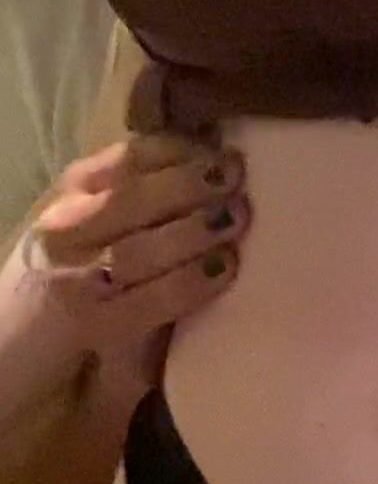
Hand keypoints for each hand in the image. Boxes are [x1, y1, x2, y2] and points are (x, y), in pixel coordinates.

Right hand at [27, 133, 248, 381]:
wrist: (35, 331)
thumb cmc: (89, 266)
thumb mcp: (105, 217)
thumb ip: (147, 188)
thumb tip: (218, 155)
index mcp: (75, 190)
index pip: (128, 159)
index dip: (180, 153)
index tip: (224, 152)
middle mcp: (66, 228)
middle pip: (131, 200)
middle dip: (188, 185)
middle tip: (235, 178)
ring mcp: (76, 278)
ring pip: (138, 250)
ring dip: (193, 231)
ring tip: (237, 218)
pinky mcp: (95, 325)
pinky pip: (151, 299)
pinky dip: (191, 282)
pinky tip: (224, 268)